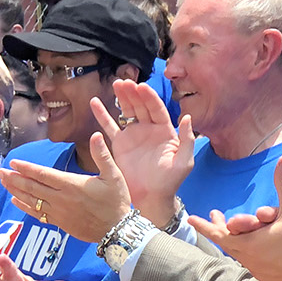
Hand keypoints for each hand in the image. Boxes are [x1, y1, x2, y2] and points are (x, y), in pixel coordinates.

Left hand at [0, 133, 132, 243]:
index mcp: (72, 185)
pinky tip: (15, 201)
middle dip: (14, 179)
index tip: (13, 162)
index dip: (27, 168)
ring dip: (16, 191)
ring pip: (32, 201)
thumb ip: (102, 155)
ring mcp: (59, 213)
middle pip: (32, 187)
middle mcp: (62, 199)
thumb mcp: (114, 175)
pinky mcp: (60, 223)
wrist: (118, 231)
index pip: (43, 174)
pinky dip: (25, 207)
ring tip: (3, 183)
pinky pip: (38, 214)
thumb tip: (96, 135)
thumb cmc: (117, 202)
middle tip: (0, 172)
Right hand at [95, 79, 195, 224]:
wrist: (152, 198)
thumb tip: (187, 117)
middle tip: (125, 82)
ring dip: (122, 98)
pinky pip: (110, 126)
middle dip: (134, 93)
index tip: (141, 87)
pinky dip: (102, 114)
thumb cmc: (171, 182)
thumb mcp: (184, 161)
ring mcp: (134, 135)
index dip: (149, 97)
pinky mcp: (120, 144)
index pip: (157, 109)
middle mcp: (149, 129)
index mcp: (165, 131)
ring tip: (116, 85)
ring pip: (127, 112)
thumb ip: (187, 139)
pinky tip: (95, 102)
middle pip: (141, 106)